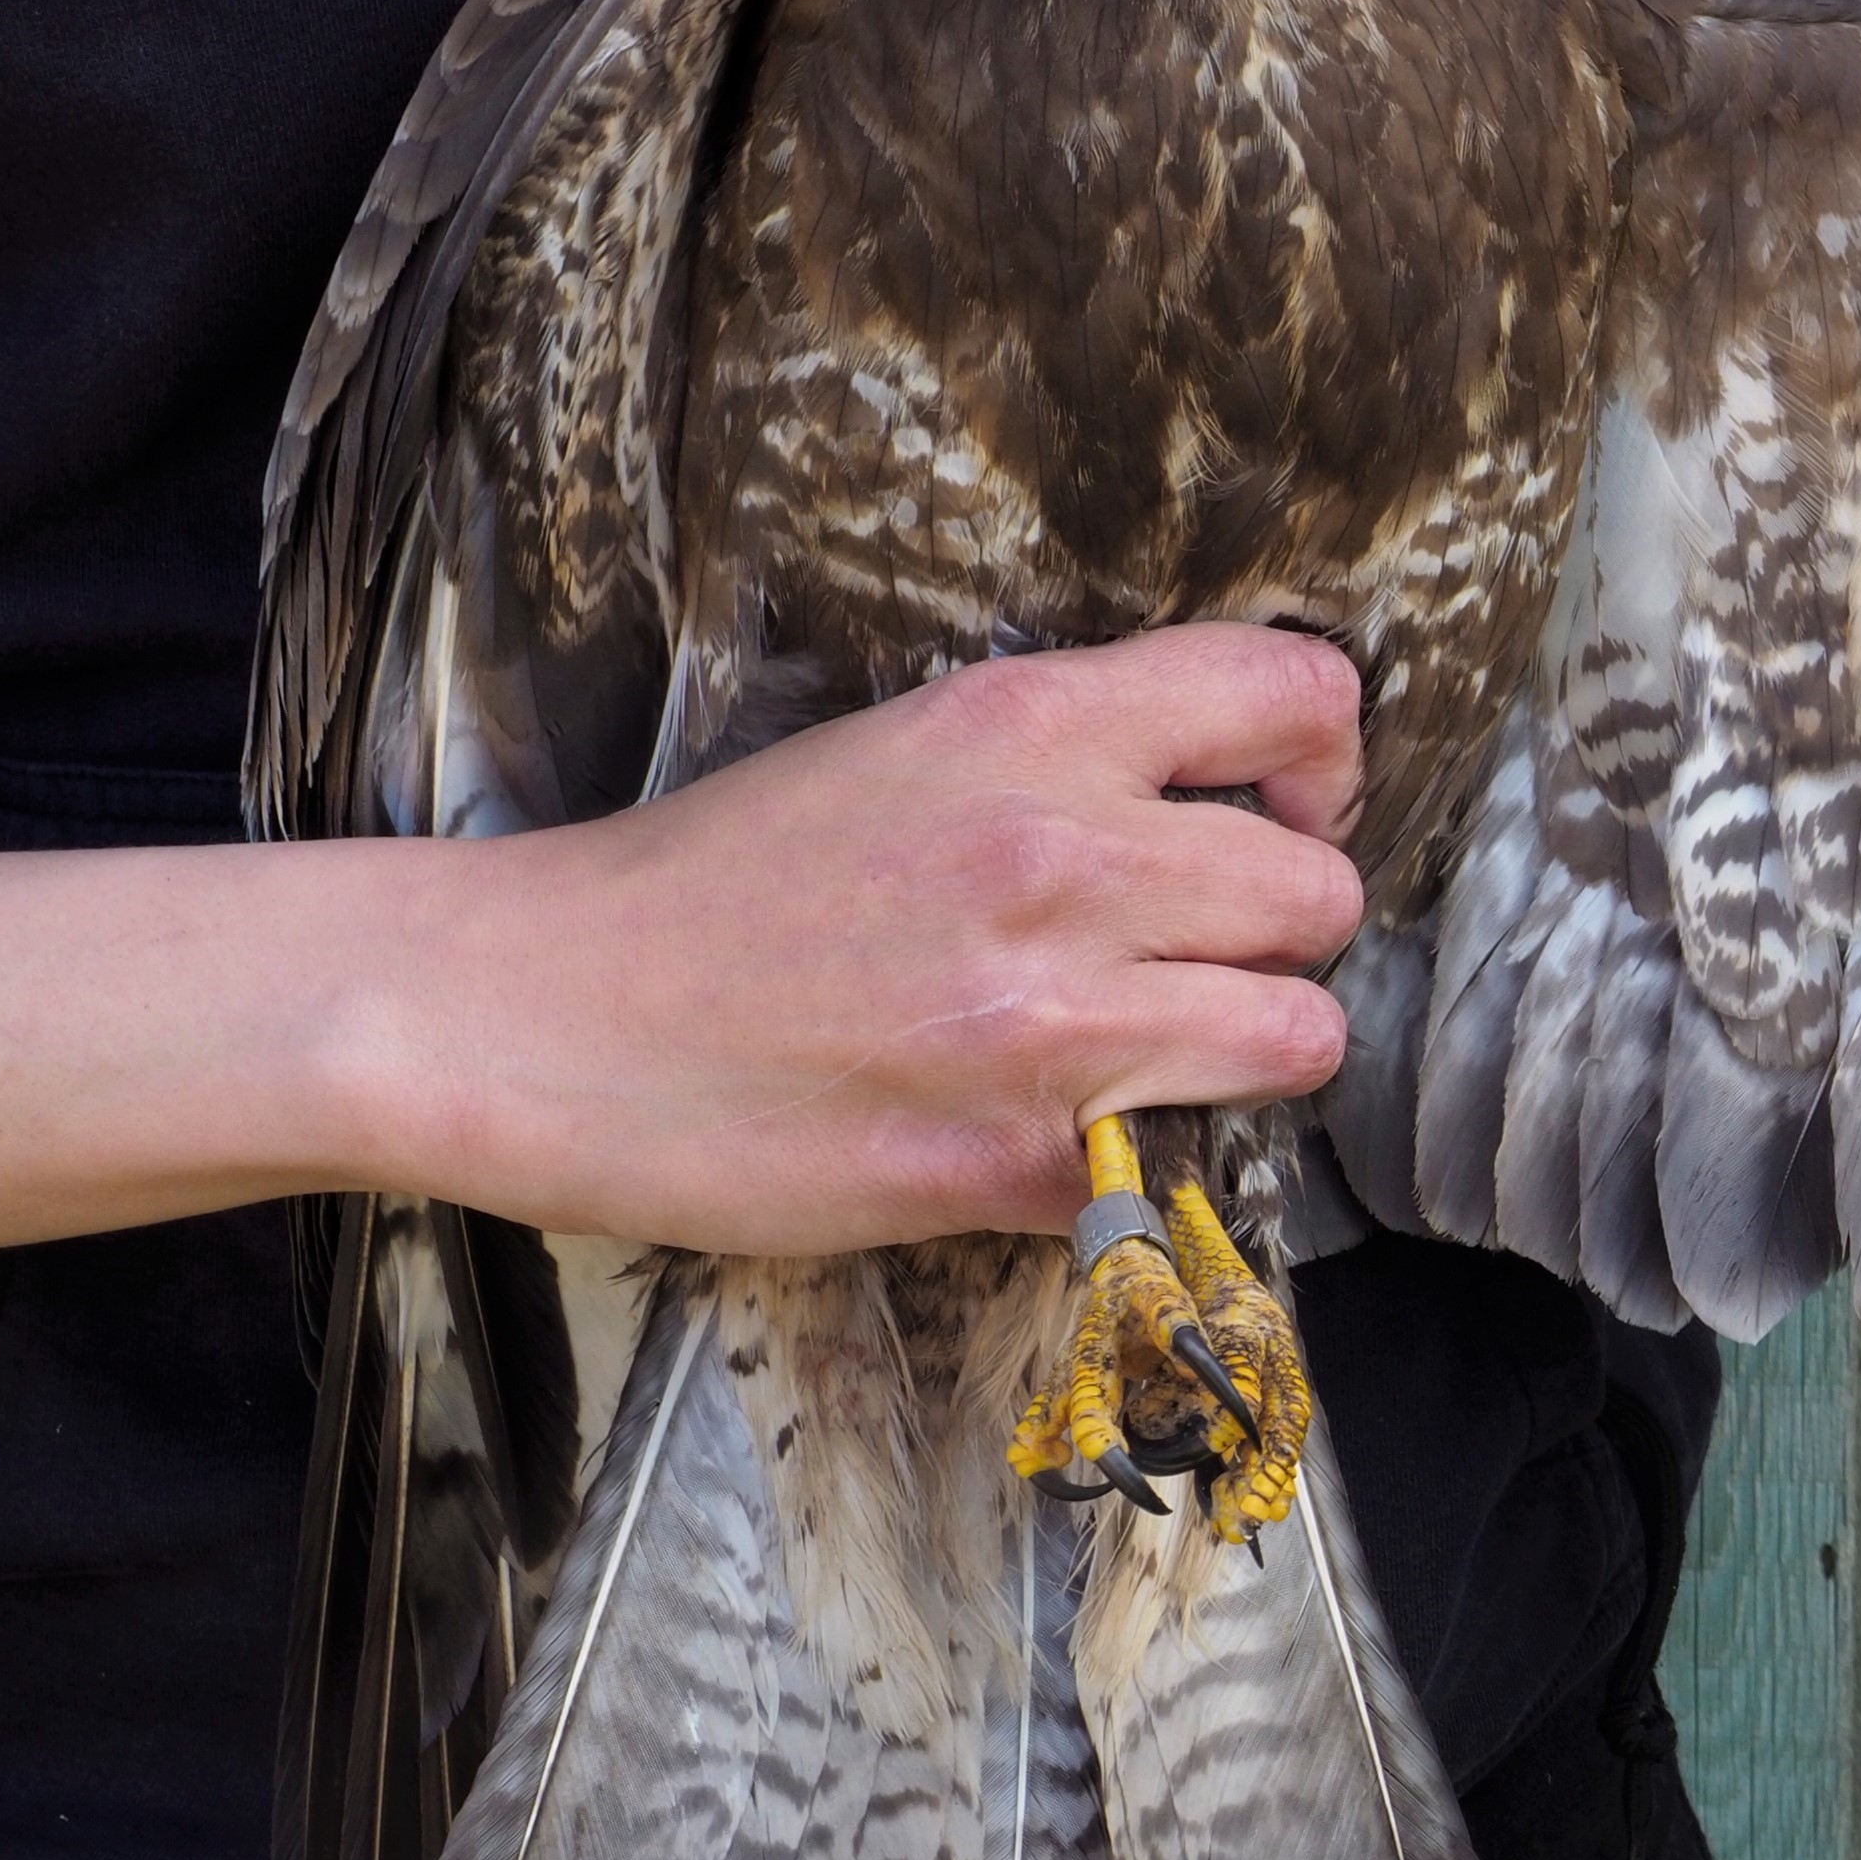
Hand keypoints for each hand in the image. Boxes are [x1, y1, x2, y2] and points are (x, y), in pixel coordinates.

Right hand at [351, 623, 1368, 1254]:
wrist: (540, 1016)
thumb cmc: (713, 883)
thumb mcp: (906, 747)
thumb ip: (1070, 759)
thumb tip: (1220, 794)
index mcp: (1035, 726)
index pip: (1299, 696)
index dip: (1319, 762)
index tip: (1277, 807)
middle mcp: (1068, 858)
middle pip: (1320, 893)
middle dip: (1280, 929)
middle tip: (1195, 953)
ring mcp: (1054, 1021)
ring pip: (1302, 1031)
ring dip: (1253, 1045)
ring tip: (1160, 1049)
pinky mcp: (1020, 1163)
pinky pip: (1186, 1161)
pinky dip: (1147, 1161)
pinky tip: (1059, 1134)